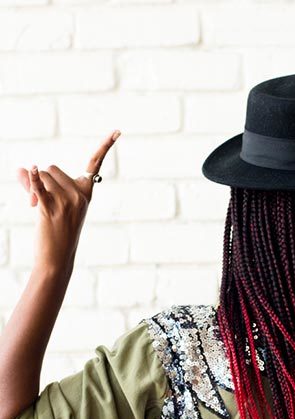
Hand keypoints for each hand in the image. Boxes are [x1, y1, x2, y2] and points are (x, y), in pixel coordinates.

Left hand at [16, 129, 120, 274]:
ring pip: (41, 176)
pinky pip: (38, 186)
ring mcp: (67, 201)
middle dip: (42, 180)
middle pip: (52, 168)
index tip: (118, 131)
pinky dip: (32, 179)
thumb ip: (40, 184)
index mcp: (86, 192)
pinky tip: (29, 171)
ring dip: (32, 187)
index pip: (95, 164)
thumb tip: (22, 168)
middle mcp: (80, 194)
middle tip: (41, 201)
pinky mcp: (51, 207)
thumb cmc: (56, 231)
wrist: (57, 256)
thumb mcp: (54, 203)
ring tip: (36, 207)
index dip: (106, 146)